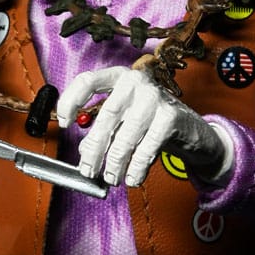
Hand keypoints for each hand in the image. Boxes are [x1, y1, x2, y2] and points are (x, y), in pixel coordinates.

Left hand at [57, 65, 232, 186]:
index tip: (63, 124)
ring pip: (125, 136)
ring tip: (112, 178)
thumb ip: (102, 132)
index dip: (71, 101)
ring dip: (115, 163)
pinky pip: (146, 148)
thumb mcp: (123, 122)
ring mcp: (154, 96)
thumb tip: (85, 151)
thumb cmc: (150, 122)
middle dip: (94, 148)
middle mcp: (136, 81)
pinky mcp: (170, 116)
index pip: (88, 81)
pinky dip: (137, 168)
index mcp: (119, 76)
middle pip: (106, 116)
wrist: (191, 130)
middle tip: (88, 170)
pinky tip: (132, 178)